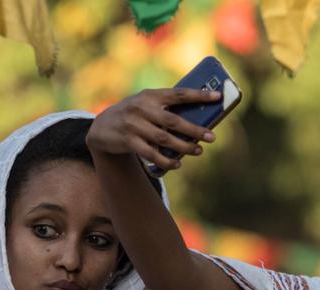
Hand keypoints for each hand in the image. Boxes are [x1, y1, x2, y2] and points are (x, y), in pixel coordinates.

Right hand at [86, 88, 218, 171]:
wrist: (101, 127)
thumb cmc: (133, 115)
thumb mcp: (146, 104)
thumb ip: (165, 108)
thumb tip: (196, 120)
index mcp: (150, 95)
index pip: (178, 94)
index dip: (199, 95)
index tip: (217, 97)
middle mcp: (141, 108)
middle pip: (173, 120)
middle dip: (194, 129)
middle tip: (211, 137)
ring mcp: (133, 125)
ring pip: (164, 139)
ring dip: (183, 147)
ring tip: (198, 151)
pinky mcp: (128, 141)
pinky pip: (151, 154)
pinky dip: (166, 161)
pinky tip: (177, 164)